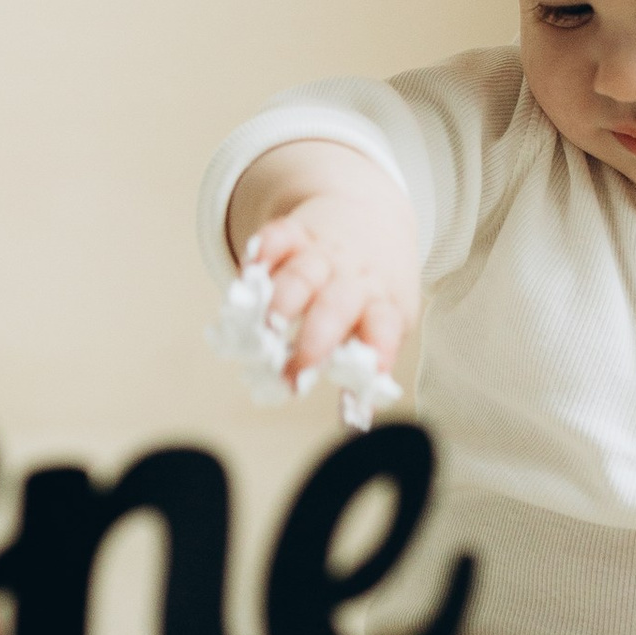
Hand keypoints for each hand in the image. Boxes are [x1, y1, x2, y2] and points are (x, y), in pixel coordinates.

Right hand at [227, 144, 420, 387]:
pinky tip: (248, 274)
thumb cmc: (375, 287)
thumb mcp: (387, 319)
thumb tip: (357, 419)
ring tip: (262, 333)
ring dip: (280, 303)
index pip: (383, 329)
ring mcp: (323, 255)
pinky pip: (278, 237)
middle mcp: (353, 279)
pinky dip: (263, 252)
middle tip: (292, 372)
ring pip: (301, 276)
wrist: (374, 216)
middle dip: (313, 340)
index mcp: (382, 304)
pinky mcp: (295, 233)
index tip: (359, 386)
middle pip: (335, 307)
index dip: (375, 353)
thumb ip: (365, 364)